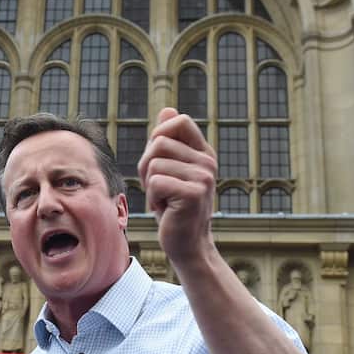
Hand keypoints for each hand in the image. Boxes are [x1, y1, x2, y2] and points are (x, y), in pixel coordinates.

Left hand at [137, 108, 216, 267]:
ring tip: (164, 200)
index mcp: (203, 152)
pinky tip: (166, 210)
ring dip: (149, 186)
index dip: (158, 134)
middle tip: (158, 188)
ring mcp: (203, 177)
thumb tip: (167, 109)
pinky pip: (155, 182)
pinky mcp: (193, 194)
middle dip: (147, 166)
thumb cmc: (174, 208)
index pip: (179, 120)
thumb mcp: (169, 170)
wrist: (188, 244)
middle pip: (158, 142)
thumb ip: (168, 142)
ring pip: (153, 164)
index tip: (158, 160)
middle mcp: (207, 162)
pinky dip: (152, 199)